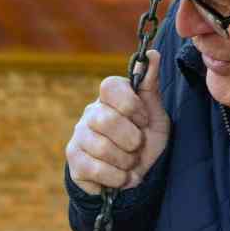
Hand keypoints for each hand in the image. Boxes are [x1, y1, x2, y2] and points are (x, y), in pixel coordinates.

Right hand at [65, 48, 168, 195]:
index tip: (144, 120)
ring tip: (130, 163)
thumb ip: (151, 85)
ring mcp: (79, 136)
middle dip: (131, 139)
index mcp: (110, 98)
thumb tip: (152, 54)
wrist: (135, 176)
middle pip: (106, 120)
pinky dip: (116, 177)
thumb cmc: (145, 141)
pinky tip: (121, 176)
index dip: (131, 105)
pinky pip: (95, 168)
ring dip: (126, 161)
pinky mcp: (74, 160)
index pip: (109, 86)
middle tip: (137, 146)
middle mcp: (90, 113)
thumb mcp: (155, 115)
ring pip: (101, 147)